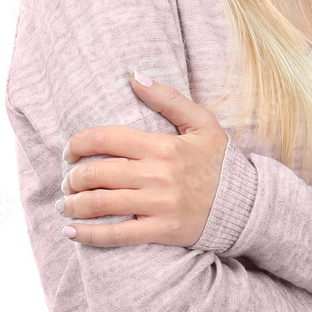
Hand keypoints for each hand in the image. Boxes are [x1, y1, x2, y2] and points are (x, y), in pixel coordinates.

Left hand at [57, 72, 228, 247]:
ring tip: (65, 204)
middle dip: (72, 176)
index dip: (78, 144)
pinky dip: (89, 235)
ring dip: (73, 204)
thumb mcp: (201, 122)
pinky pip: (117, 235)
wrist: (245, 203)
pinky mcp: (161, 231)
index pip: (106, 139)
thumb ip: (168, 98)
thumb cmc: (219, 161)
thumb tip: (134, 76)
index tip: (69, 151)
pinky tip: (72, 232)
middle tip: (68, 180)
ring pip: (101, 203)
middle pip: (97, 173)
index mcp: (162, 145)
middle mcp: (157, 175)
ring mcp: (159, 205)